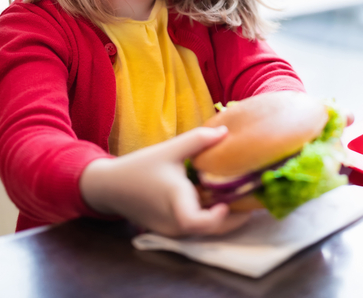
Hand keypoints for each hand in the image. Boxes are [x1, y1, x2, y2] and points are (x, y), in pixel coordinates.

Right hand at [80, 126, 250, 236]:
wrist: (110, 187)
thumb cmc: (139, 167)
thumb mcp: (169, 149)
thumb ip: (198, 140)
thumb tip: (226, 131)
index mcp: (173, 201)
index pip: (195, 222)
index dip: (215, 219)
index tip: (227, 204)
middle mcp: (173, 222)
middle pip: (208, 230)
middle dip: (233, 220)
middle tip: (252, 201)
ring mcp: (170, 230)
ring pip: (203, 232)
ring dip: (223, 220)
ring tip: (243, 200)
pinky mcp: (169, 231)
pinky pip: (195, 230)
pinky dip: (210, 219)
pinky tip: (222, 202)